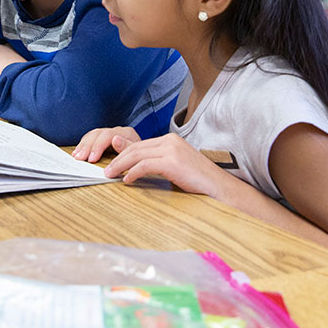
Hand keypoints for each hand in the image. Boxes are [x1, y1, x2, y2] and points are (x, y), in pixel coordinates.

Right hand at [72, 126, 139, 162]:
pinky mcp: (104, 141)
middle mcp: (117, 131)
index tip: (92, 159)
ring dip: (83, 146)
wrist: (145, 159)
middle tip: (80, 158)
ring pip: (93, 135)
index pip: (108, 135)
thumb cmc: (142, 159)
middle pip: (98, 134)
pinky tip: (78, 153)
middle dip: (87, 146)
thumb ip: (127, 147)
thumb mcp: (138, 155)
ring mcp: (110, 135)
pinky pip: (91, 139)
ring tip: (76, 156)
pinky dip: (83, 146)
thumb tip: (115, 139)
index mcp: (126, 133)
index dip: (98, 146)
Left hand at [103, 133, 228, 195]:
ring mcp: (172, 150)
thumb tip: (132, 159)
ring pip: (137, 155)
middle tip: (106, 170)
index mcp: (170, 139)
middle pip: (136, 148)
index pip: (139, 144)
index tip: (112, 164)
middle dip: (118, 159)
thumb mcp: (173, 167)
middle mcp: (170, 141)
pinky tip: (127, 180)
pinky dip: (133, 173)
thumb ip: (153, 161)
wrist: (220, 187)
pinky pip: (145, 165)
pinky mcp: (173, 162)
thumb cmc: (198, 180)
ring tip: (111, 175)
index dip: (123, 154)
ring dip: (121, 166)